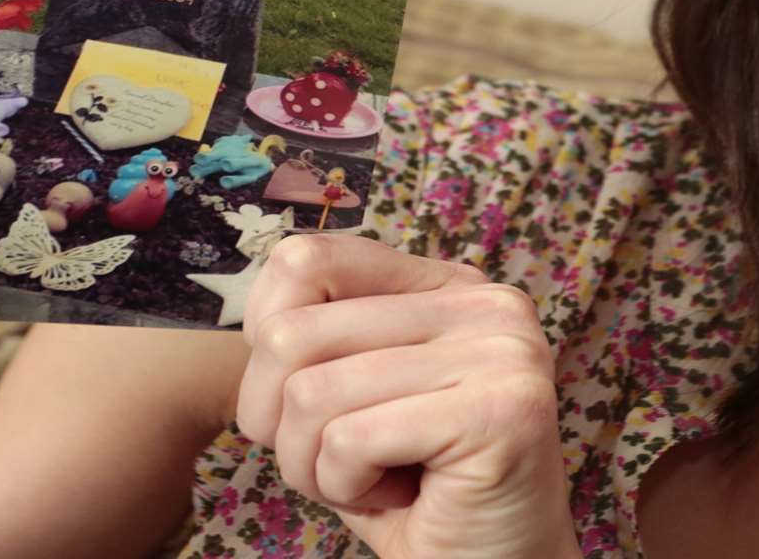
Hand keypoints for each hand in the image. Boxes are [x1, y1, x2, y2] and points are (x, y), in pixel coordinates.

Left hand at [237, 236, 579, 558]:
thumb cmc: (414, 490)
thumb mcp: (356, 395)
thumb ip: (321, 337)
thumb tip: (258, 319)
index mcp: (449, 285)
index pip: (307, 259)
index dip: (264, 335)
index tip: (292, 397)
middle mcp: (485, 302)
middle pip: (293, 333)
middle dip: (278, 421)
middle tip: (330, 462)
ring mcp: (501, 352)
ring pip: (312, 393)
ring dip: (314, 464)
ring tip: (369, 481)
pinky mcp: (499, 410)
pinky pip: (351, 440)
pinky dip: (347, 488)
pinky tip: (399, 498)